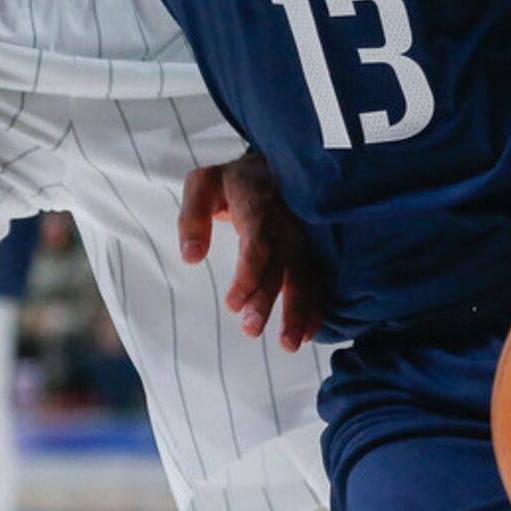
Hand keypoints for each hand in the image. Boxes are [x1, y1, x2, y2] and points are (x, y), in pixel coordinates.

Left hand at [179, 154, 324, 350]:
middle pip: (281, 262)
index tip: (232, 305)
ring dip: (298, 310)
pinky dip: (316, 306)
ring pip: (304, 273)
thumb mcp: (202, 187)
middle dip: (268, 298)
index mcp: (258, 202)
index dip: (248, 274)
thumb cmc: (232, 184)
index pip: (257, 240)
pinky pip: (319, 277)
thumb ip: (192, 219)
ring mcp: (305, 234)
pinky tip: (309, 333)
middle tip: (251, 329)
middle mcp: (287, 219)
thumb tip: (190, 258)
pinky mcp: (315, 247)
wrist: (276, 165)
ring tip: (288, 344)